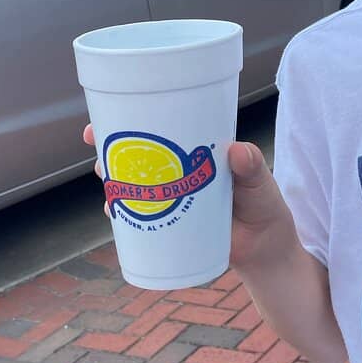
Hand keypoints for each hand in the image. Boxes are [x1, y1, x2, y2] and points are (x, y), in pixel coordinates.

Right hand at [82, 126, 295, 269]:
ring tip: (105, 177)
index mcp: (197, 152)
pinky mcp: (170, 225)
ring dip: (113, 178)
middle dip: (112, 145)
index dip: (136, 117)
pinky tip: (113, 210)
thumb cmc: (265, 208)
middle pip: (138, 154)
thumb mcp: (262, 184)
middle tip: (95, 141)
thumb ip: (253, 167)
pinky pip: (140, 216)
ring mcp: (172, 199)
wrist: (266, 251)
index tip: (109, 111)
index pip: (164, 127)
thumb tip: (237, 151)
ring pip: (134, 183)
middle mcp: (179, 172)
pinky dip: (123, 212)